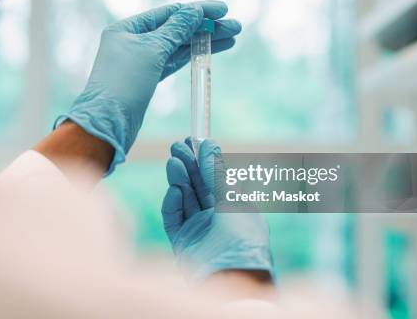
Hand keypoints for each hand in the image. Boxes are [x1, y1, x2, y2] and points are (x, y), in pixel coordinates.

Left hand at [55, 1, 240, 173]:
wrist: (108, 124)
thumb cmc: (124, 84)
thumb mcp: (152, 50)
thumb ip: (176, 29)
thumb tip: (194, 11)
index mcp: (127, 28)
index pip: (169, 13)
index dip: (198, 10)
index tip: (223, 10)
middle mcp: (133, 41)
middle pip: (176, 29)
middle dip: (206, 27)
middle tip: (235, 27)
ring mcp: (141, 60)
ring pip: (178, 46)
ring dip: (204, 41)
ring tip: (232, 37)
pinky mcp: (148, 78)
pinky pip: (174, 61)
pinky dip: (192, 56)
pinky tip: (210, 50)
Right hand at [162, 138, 273, 280]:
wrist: (234, 276)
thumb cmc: (243, 237)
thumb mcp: (232, 199)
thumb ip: (216, 173)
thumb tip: (208, 146)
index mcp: (234, 208)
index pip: (215, 179)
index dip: (204, 160)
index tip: (194, 140)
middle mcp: (216, 218)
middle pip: (198, 186)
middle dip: (188, 165)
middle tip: (177, 144)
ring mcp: (198, 230)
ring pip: (185, 199)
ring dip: (179, 179)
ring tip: (173, 159)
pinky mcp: (183, 242)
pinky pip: (174, 218)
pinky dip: (173, 202)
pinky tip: (175, 188)